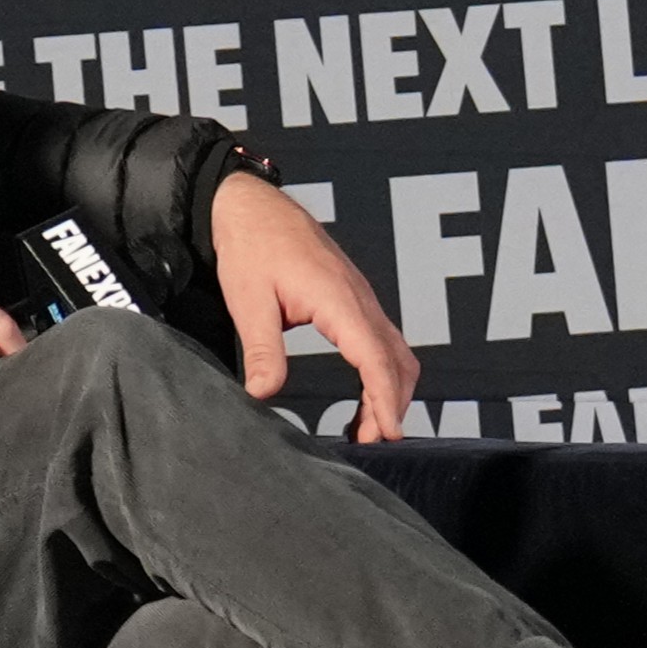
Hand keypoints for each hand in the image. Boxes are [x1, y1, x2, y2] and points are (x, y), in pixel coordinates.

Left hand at [211, 173, 418, 436]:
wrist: (252, 206)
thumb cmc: (252, 246)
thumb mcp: (249, 302)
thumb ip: (264, 351)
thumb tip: (263, 395)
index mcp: (338, 299)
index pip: (375, 358)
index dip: (384, 399)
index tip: (387, 432)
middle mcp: (360, 299)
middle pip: (398, 360)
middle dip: (393, 403)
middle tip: (373, 440)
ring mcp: (362, 297)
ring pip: (396, 351)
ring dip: (390, 389)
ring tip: (368, 425)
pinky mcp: (354, 298)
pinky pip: (382, 340)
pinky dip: (382, 371)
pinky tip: (363, 392)